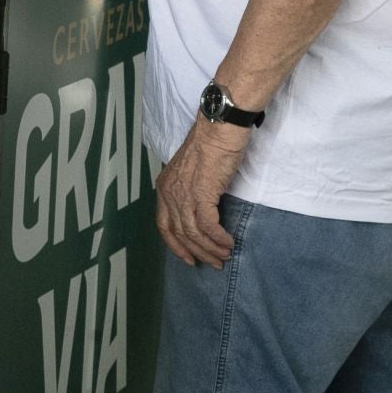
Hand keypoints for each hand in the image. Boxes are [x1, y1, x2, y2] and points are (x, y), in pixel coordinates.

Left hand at [155, 117, 250, 266]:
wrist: (219, 130)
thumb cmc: (210, 147)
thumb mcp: (191, 173)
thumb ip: (189, 192)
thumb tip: (199, 214)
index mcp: (164, 187)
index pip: (163, 225)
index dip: (175, 246)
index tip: (189, 259)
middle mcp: (169, 192)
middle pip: (179, 233)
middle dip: (197, 252)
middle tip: (214, 263)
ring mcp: (183, 194)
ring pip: (193, 233)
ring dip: (210, 248)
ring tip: (224, 255)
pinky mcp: (201, 194)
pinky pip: (207, 226)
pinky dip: (218, 238)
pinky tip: (228, 243)